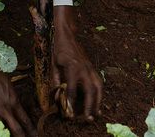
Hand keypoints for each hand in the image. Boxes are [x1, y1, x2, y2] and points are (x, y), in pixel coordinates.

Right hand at [0, 44, 35, 136]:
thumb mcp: (9, 87)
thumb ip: (13, 99)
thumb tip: (16, 109)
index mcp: (14, 102)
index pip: (25, 120)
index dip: (31, 130)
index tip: (35, 135)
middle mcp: (5, 109)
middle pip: (16, 129)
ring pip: (3, 131)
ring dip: (6, 136)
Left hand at [51, 6, 102, 121]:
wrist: (67, 35)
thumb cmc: (59, 49)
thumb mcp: (53, 64)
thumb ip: (56, 80)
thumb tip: (57, 95)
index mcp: (72, 68)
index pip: (73, 89)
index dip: (71, 102)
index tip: (70, 113)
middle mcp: (84, 69)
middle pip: (90, 90)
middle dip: (90, 105)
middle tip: (88, 118)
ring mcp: (90, 68)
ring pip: (98, 87)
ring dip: (98, 102)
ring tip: (96, 114)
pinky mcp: (93, 68)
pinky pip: (99, 83)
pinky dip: (100, 94)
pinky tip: (98, 102)